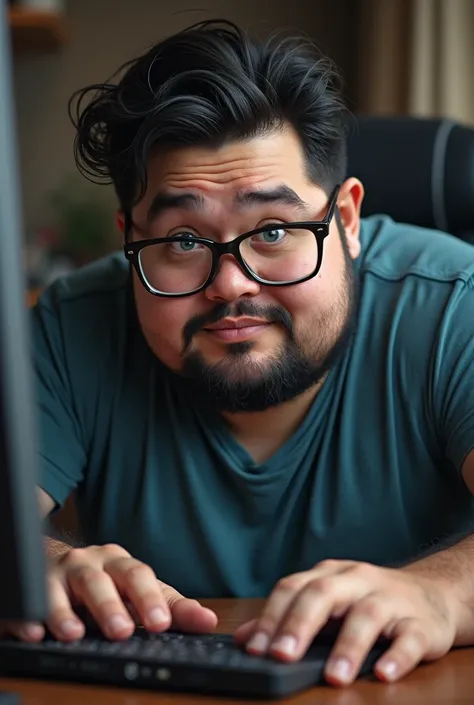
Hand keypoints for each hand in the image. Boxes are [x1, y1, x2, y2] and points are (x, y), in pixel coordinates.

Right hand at [4, 543, 217, 642]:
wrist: (55, 563)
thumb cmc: (105, 582)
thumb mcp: (138, 592)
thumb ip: (171, 607)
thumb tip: (208, 621)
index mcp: (120, 563)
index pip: (139, 576)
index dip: (149, 599)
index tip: (161, 624)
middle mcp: (90, 563)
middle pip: (101, 579)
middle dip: (110, 605)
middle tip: (121, 631)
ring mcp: (60, 573)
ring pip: (63, 588)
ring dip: (68, 612)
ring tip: (74, 635)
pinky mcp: (33, 587)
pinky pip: (29, 599)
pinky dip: (30, 615)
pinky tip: (34, 632)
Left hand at [234, 559, 456, 685]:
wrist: (433, 595)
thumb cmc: (369, 601)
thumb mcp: (327, 603)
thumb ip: (287, 618)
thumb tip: (244, 639)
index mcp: (329, 575)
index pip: (294, 587)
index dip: (272, 616)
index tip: (255, 648)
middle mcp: (357, 580)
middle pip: (325, 593)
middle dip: (301, 623)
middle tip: (282, 656)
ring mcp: (390, 599)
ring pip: (367, 616)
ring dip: (348, 647)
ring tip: (333, 677)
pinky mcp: (420, 624)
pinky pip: (409, 638)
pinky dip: (396, 656)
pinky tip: (382, 673)